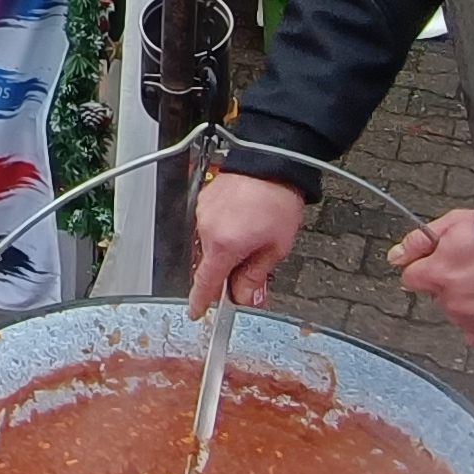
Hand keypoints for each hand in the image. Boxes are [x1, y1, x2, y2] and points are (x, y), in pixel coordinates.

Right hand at [187, 171, 305, 315]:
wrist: (272, 162)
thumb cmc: (277, 200)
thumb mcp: (276, 247)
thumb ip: (255, 276)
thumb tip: (245, 297)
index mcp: (223, 245)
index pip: (204, 283)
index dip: (200, 301)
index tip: (196, 311)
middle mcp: (206, 229)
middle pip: (209, 264)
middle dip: (226, 270)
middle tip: (251, 266)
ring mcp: (202, 213)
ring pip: (210, 244)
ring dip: (226, 248)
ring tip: (253, 234)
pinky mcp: (204, 199)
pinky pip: (209, 225)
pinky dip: (223, 229)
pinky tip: (243, 220)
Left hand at [390, 208, 473, 342]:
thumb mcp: (453, 223)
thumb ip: (419, 241)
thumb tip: (396, 256)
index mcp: (436, 274)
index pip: (412, 277)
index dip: (424, 267)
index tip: (438, 262)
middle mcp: (451, 300)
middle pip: (437, 295)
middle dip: (448, 283)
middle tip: (472, 268)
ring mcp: (472, 318)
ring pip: (457, 312)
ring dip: (467, 301)